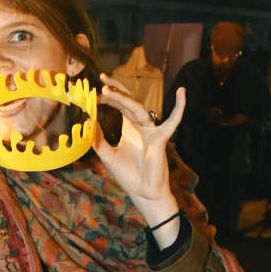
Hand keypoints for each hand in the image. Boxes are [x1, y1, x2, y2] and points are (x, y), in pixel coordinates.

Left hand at [94, 76, 184, 216]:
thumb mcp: (108, 156)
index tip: (94, 92)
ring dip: (122, 97)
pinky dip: (180, 107)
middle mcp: (140, 125)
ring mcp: (151, 130)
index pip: (119, 106)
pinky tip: (182, 92)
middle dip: (115, 90)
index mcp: (129, 127)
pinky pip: (173, 120)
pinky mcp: (160, 138)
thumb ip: (98, 139)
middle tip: (101, 79)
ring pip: (137, 107)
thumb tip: (88, 121)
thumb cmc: (128, 175)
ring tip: (107, 89)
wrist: (142, 192)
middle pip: (128, 101)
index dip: (108, 97)